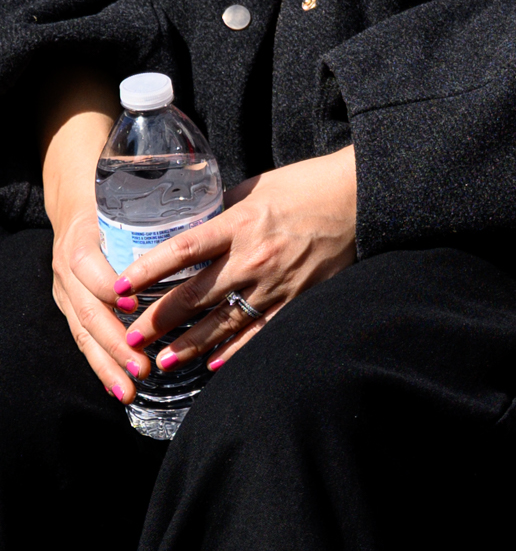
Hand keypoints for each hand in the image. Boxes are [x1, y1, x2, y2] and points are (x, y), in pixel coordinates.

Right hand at [52, 207, 147, 401]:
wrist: (80, 195)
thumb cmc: (118, 194)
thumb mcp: (131, 191)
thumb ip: (164, 199)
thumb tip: (217, 192)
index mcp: (83, 239)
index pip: (88, 266)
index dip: (108, 286)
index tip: (131, 304)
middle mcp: (69, 269)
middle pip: (87, 310)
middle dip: (113, 340)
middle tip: (142, 363)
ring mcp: (67, 290)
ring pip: (83, 332)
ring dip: (108, 362)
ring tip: (130, 387)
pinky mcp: (72, 305)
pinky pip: (85, 339)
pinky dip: (103, 365)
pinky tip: (119, 386)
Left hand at [123, 146, 358, 373]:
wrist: (360, 196)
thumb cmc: (306, 186)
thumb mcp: (255, 189)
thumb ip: (220, 214)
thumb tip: (187, 230)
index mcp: (241, 223)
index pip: (183, 250)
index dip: (148, 271)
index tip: (119, 289)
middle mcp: (256, 257)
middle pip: (196, 296)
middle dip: (158, 321)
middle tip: (129, 338)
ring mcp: (279, 282)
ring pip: (225, 322)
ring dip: (190, 345)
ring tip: (163, 361)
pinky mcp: (301, 297)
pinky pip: (262, 331)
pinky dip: (236, 350)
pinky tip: (213, 365)